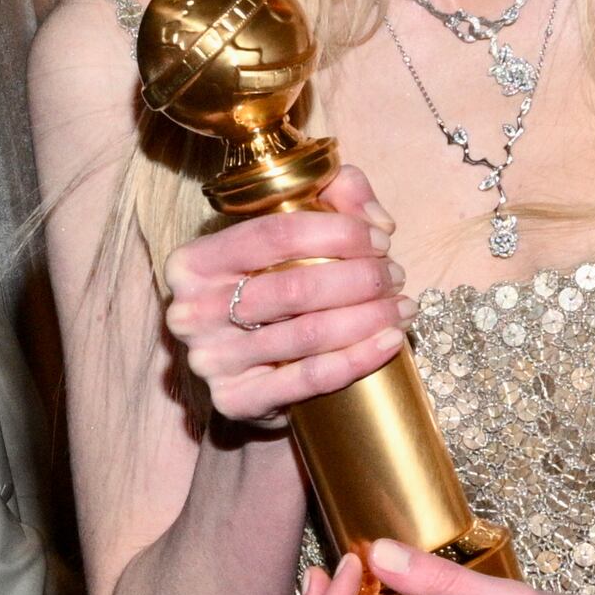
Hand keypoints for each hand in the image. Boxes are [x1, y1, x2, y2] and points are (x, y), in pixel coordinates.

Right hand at [164, 164, 406, 430]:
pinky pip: (309, 378)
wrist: (246, 372)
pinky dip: (359, 359)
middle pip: (295, 286)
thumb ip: (335, 193)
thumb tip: (377, 221)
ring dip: (369, 318)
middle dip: (361, 279)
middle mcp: (192, 311)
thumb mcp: (290, 229)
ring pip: (308, 333)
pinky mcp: (235, 401)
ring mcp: (210, 361)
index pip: (275, 233)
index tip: (381, 240)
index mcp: (193, 261)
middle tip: (395, 277)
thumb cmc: (270, 289)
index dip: (339, 232)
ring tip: (402, 308)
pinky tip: (390, 342)